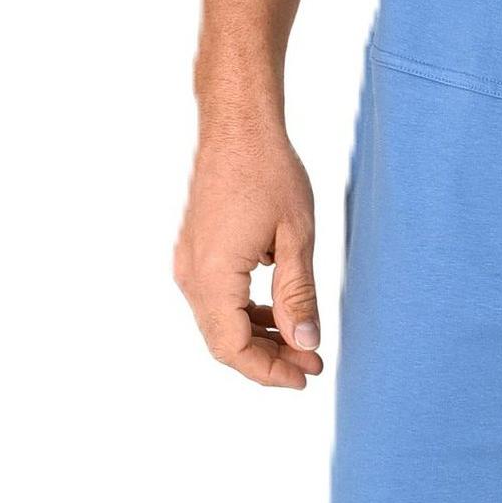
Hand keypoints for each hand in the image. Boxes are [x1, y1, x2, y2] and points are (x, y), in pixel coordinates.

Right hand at [174, 116, 321, 389]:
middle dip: (268, 358)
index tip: (306, 375)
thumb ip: (298, 295)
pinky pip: (217, 299)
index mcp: (213, 275)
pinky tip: (280, 313)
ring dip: (259, 338)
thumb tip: (305, 342)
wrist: (238, 127)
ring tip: (302, 342)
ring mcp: (189, 263)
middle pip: (223, 341)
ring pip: (220, 322)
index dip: (269, 371)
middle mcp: (191, 274)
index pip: (233, 347)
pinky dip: (247, 313)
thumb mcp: (296, 238)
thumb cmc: (270, 173)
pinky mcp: (195, 252)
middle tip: (312, 362)